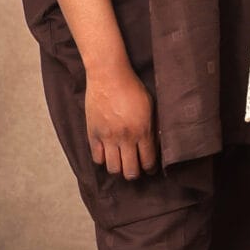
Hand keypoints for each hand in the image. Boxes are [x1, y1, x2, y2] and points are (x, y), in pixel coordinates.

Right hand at [85, 63, 156, 178]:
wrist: (108, 76)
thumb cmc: (133, 88)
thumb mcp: (151, 107)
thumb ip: (153, 127)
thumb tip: (156, 144)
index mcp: (143, 131)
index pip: (148, 162)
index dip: (150, 169)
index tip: (150, 170)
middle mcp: (125, 138)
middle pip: (130, 171)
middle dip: (134, 174)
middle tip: (135, 169)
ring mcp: (108, 137)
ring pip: (113, 168)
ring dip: (118, 169)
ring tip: (121, 163)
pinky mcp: (93, 133)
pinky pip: (96, 157)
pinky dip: (102, 159)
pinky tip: (108, 154)